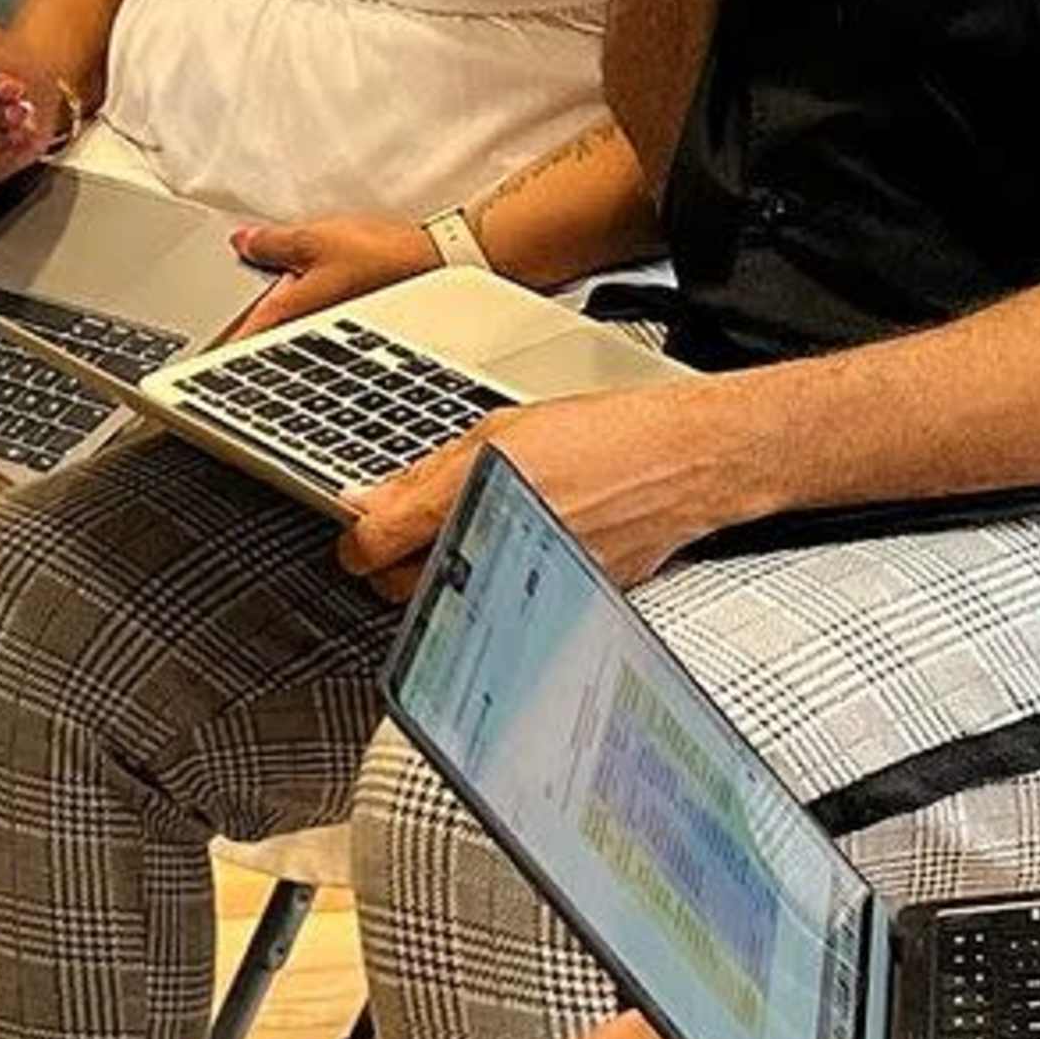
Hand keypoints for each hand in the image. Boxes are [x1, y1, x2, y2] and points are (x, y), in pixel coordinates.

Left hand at [229, 211, 436, 335]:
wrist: (436, 266)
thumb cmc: (382, 258)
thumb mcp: (314, 238)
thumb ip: (271, 242)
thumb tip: (242, 242)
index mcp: (287, 314)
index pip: (239, 338)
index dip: (214, 346)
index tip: (194, 357)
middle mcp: (304, 330)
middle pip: (261, 336)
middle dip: (242, 329)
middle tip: (221, 325)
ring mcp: (326, 330)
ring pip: (286, 330)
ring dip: (274, 320)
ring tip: (264, 303)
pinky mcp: (346, 322)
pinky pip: (309, 320)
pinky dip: (300, 311)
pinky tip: (305, 292)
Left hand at [338, 372, 765, 601]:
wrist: (683, 462)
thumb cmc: (604, 435)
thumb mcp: (502, 430)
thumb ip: (426, 473)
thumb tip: (369, 500)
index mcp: (474, 490)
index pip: (376, 542)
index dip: (356, 543)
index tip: (358, 539)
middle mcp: (497, 541)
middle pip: (402, 589)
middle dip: (393, 568)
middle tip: (405, 540)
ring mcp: (528, 579)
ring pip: (454, 605)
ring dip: (445, 582)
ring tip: (469, 542)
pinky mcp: (558, 603)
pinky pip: (502, 609)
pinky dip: (496, 589)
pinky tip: (516, 554)